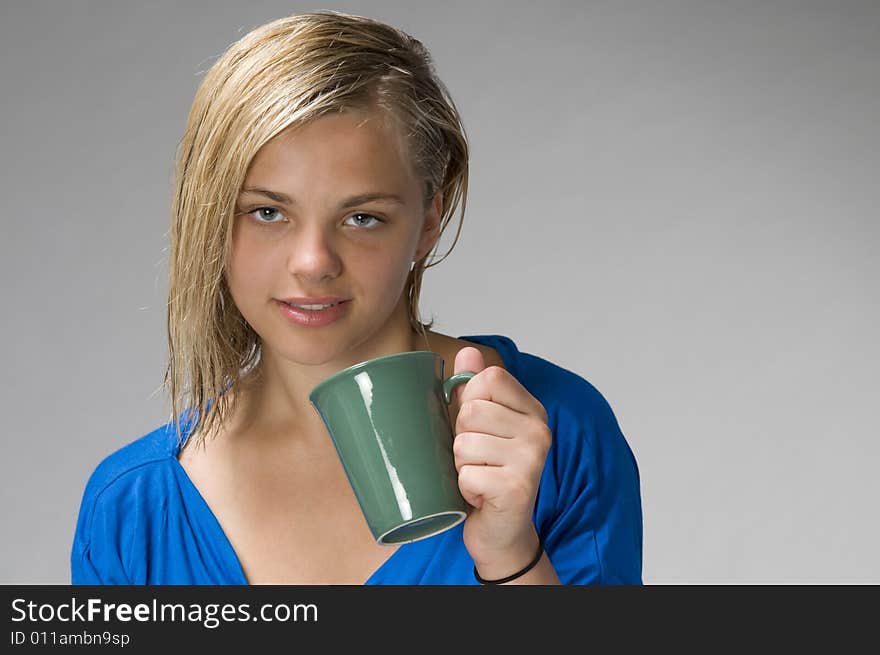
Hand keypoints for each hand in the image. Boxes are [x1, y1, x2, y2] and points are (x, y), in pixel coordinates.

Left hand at [450, 347, 551, 577]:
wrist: (501, 534)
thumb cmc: (487, 476)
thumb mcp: (478, 429)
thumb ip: (472, 390)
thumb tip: (468, 352)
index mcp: (532, 411)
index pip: (489, 378)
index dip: (469, 401)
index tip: (478, 428)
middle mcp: (539, 431)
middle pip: (471, 411)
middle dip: (461, 439)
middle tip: (478, 461)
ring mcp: (532, 459)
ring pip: (464, 443)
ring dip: (461, 466)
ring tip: (480, 478)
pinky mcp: (517, 487)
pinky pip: (466, 474)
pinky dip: (465, 489)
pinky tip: (482, 497)